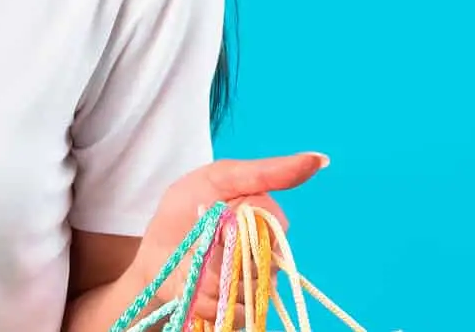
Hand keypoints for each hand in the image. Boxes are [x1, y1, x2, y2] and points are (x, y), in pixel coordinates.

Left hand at [130, 153, 328, 323]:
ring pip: (251, 289)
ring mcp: (256, 285)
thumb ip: (265, 172)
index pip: (276, 224)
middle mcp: (267, 253)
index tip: (219, 215)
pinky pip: (239, 314)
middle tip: (202, 241)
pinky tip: (196, 290)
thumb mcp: (218, 178)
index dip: (245, 223)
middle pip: (265, 260)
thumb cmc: (183, 212)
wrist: (155, 256)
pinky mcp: (241, 313)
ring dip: (214, 278)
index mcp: (266, 218)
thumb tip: (320, 159)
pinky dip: (210, 302)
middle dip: (226, 253)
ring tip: (196, 265)